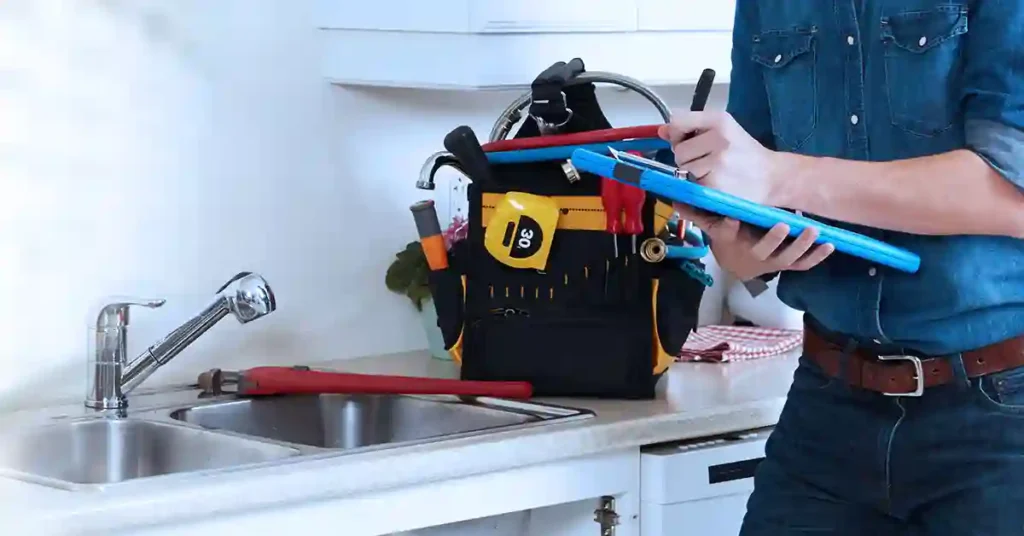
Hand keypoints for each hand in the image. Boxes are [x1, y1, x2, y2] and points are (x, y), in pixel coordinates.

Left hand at [657, 111, 790, 206]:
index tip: (686, 140)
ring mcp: (717, 161)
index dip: (677, 134)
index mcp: (719, 120)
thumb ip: (690, 128)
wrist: (773, 177)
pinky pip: (692, 184)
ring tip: (713, 172)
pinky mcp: (715, 183)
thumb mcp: (723, 132)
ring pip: (683, 168)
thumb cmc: (745, 154)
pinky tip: (716, 184)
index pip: (678, 121)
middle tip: (707, 161)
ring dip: (692, 174)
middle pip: (678, 149)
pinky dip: (699, 186)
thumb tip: (661, 130)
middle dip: (687, 158)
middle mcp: (718, 137)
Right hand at [675, 203, 834, 280]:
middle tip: (784, 223)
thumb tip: (674, 196)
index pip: (727, 235)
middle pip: (763, 250)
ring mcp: (772, 261)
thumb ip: (696, 211)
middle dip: (773, 238)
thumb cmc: (726, 239)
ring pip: (787, 257)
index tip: (733, 219)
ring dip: (801, 245)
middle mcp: (752, 254)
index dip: (729, 228)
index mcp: (732, 243)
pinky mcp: (787, 264)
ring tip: (813, 230)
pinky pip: (803, 264)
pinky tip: (830, 245)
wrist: (738, 264)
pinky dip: (817, 257)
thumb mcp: (709, 226)